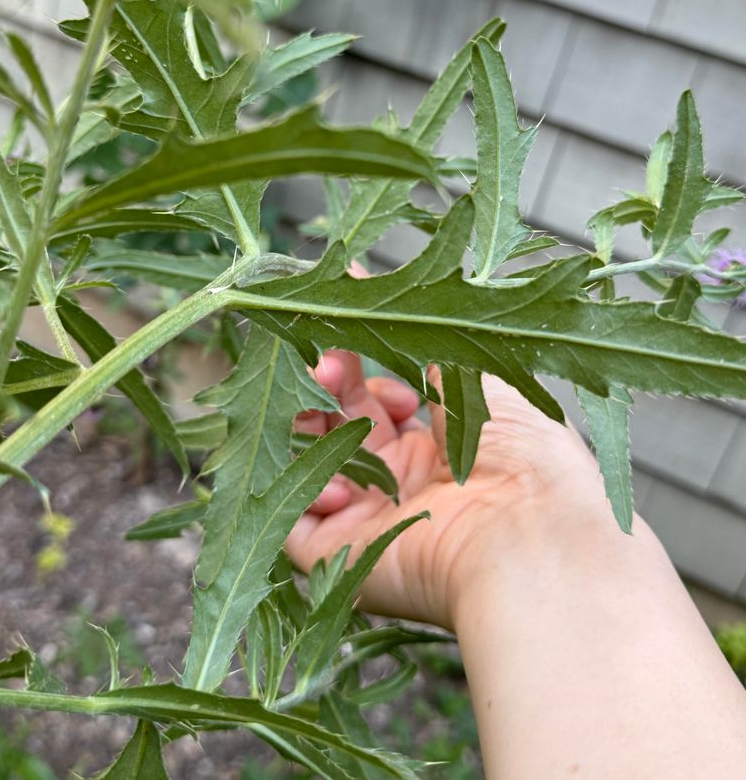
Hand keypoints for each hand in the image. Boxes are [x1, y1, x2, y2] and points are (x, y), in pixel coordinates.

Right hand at [289, 351, 609, 629]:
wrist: (533, 536)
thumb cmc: (525, 452)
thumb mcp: (472, 366)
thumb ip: (415, 325)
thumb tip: (361, 268)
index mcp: (444, 448)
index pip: (379, 402)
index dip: (359, 368)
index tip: (344, 331)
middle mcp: (407, 486)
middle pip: (342, 428)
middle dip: (329, 387)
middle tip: (327, 363)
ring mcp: (374, 524)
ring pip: (313, 466)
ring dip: (310, 427)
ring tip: (322, 407)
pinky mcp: (343, 560)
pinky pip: (295, 521)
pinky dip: (301, 488)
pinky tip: (337, 476)